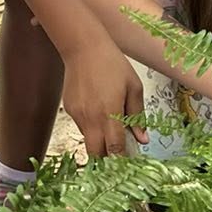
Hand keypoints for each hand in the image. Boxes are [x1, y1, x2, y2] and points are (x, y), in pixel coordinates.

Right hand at [62, 41, 147, 159]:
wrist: (83, 48)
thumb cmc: (112, 64)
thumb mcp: (133, 87)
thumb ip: (138, 115)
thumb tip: (143, 139)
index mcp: (110, 113)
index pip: (114, 149)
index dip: (121, 160)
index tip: (128, 163)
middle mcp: (91, 119)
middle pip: (96, 153)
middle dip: (106, 159)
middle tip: (118, 154)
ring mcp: (77, 115)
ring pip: (88, 140)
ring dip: (99, 140)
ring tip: (109, 123)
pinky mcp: (69, 110)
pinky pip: (81, 126)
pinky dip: (91, 126)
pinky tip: (97, 108)